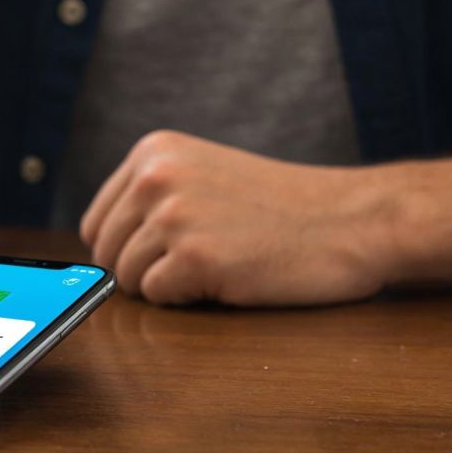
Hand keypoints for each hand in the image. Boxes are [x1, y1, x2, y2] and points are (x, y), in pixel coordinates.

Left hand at [79, 131, 395, 305]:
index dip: (125, 250)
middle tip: (198, 262)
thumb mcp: (204, 174)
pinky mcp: (195, 258)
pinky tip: (228, 278)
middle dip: (143, 271)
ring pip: (128, 280)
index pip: (97, 223)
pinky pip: (158, 298)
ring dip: (168, 285)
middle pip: (106, 254)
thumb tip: (97, 244)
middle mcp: (156, 177)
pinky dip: (188, 300)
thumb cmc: (282, 207)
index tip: (164, 253)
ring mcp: (174, 216)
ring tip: (218, 264)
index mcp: (154, 152)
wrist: (354, 220)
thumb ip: (151, 196)